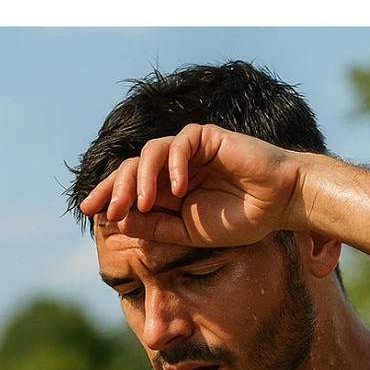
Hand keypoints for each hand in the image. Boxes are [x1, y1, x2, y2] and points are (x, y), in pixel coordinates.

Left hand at [79, 124, 308, 246]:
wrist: (279, 204)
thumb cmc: (240, 220)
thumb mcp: (189, 232)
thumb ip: (156, 227)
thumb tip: (118, 221)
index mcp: (168, 190)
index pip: (129, 188)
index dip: (108, 196)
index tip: (89, 212)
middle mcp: (173, 167)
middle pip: (131, 168)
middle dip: (115, 188)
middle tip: (108, 209)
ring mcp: (189, 150)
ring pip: (149, 153)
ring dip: (140, 179)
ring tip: (141, 204)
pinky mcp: (206, 136)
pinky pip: (180, 143)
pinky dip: (174, 165)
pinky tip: (178, 188)